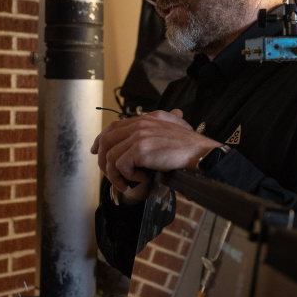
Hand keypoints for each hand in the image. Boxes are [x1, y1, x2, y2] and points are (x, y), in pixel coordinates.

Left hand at [91, 109, 220, 202]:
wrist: (200, 152)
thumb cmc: (191, 144)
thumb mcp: (178, 125)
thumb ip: (171, 119)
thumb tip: (177, 113)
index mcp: (147, 118)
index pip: (114, 126)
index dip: (101, 140)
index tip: (97, 152)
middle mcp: (140, 123)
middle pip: (107, 141)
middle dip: (103, 161)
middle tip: (111, 175)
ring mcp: (139, 135)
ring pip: (111, 156)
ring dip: (115, 174)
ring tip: (125, 183)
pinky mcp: (140, 149)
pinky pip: (120, 166)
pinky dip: (127, 176)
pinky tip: (140, 179)